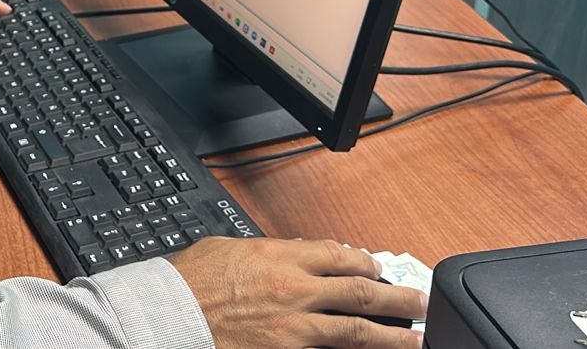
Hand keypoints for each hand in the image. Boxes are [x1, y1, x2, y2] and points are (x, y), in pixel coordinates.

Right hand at [170, 237, 426, 348]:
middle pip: (359, 289)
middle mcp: (294, 288)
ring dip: (392, 334)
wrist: (168, 313)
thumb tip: (290, 254)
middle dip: (395, 295)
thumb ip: (266, 251)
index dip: (363, 261)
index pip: (337, 254)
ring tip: (416, 337)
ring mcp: (293, 325)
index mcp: (279, 256)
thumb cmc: (188, 281)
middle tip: (419, 301)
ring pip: (356, 328)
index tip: (376, 266)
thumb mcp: (228, 249)